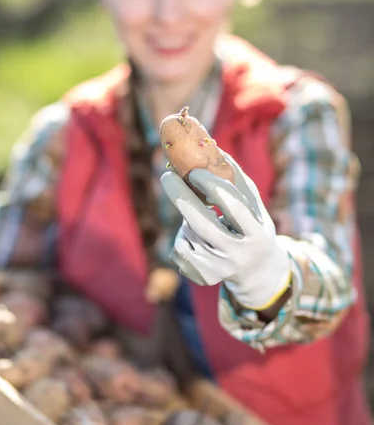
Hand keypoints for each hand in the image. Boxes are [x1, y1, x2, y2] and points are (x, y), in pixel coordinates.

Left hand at [160, 151, 290, 310]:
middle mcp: (239, 254)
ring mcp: (220, 268)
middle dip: (181, 197)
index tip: (194, 171)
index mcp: (256, 232)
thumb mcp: (252, 203)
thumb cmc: (252, 225)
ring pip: (188, 234)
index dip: (213, 187)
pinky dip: (183, 236)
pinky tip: (200, 240)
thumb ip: (235, 178)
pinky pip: (180, 249)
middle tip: (166, 175)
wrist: (257, 271)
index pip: (234, 207)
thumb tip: (212, 147)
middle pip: (202, 224)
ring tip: (204, 218)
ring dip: (187, 218)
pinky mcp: (203, 277)